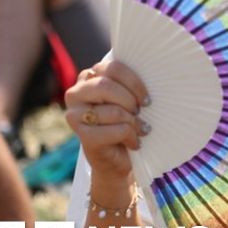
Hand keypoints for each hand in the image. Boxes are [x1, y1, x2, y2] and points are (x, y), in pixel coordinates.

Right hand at [65, 60, 149, 183]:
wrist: (116, 159)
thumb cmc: (125, 122)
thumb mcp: (127, 98)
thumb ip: (127, 84)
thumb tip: (152, 72)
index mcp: (87, 78)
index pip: (112, 67)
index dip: (134, 82)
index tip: (146, 97)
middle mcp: (75, 94)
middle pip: (106, 86)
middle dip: (130, 100)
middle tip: (140, 111)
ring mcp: (75, 116)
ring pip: (114, 110)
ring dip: (134, 122)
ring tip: (140, 129)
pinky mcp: (84, 137)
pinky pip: (118, 130)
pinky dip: (132, 137)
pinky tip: (133, 142)